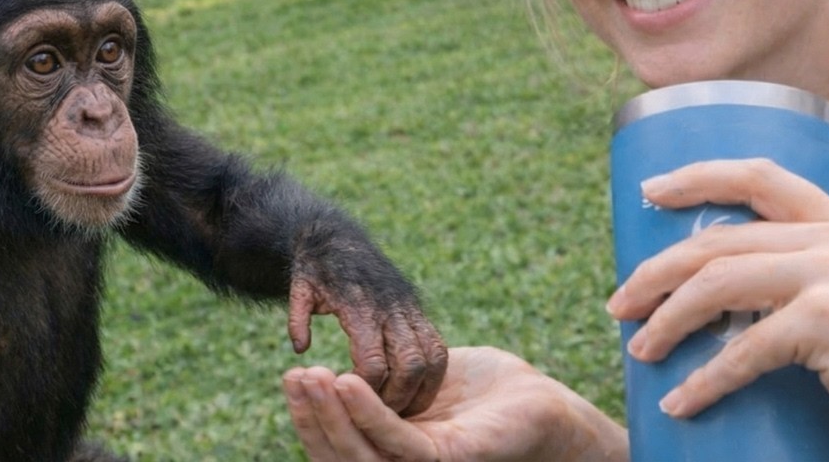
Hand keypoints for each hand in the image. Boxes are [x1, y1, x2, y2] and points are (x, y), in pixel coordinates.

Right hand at [283, 346, 627, 461]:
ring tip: (312, 378)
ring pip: (362, 454)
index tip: (292, 377)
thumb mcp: (418, 384)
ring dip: (331, 415)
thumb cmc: (481, 390)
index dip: (310, 417)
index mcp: (393, 454)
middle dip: (311, 416)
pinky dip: (368, 413)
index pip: (338, 445)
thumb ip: (381, 389)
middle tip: (292, 377)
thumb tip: (338, 375)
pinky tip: (347, 381)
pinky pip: (399, 442)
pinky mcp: (449, 461)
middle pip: (339, 456)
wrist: (536, 399)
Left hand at [288, 275, 447, 416]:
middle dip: (399, 396)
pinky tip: (416, 388)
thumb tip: (300, 350)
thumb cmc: (314, 268)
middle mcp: (389, 308)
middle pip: (410, 364)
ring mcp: (406, 307)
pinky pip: (437, 344)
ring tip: (403, 407)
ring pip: (431, 355)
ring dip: (422, 387)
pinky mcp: (415, 307)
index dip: (368, 390)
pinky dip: (433, 371)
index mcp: (359, 307)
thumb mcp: (298, 289)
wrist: (336, 237)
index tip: (355, 404)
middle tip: (383, 415)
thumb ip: (297, 319)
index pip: (373, 362)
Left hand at [610, 159, 828, 460]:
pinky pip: (742, 347)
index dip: (698, 177)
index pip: (761, 178)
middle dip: (656, 273)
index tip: (649, 192)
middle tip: (619, 305)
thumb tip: (710, 289)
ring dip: (665, 320)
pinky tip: (680, 400)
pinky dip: (703, 379)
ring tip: (638, 350)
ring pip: (717, 284)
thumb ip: (799, 281)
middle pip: (719, 241)